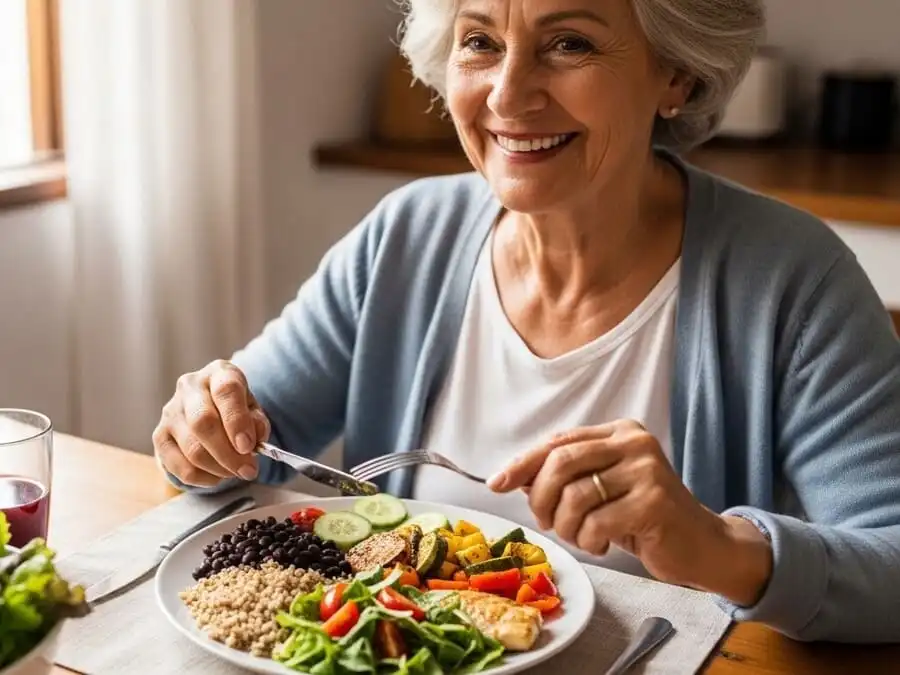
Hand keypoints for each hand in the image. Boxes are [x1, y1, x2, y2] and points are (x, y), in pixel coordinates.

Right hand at [153, 360, 269, 487]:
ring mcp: (170, 411)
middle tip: (247, 470)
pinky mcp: (159, 436)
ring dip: (218, 468)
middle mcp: (190, 387)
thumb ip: (257, 423)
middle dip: (228, 454)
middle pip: (203, 423)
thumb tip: (251, 443)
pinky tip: (217, 475)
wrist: (210, 409)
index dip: (237, 421)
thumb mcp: (254, 409)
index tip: (248, 447)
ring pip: (192, 449)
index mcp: (219, 373)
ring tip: (235, 472)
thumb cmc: (235, 408)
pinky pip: (178, 466)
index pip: (226, 391)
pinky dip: (202, 477)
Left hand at [488, 420, 771, 605]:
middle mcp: (634, 442)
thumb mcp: (601, 489)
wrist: (700, 546)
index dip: (523, 463)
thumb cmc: (643, 518)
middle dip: (541, 497)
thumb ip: (566, 477)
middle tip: (545, 522)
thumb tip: (512, 478)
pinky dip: (589, 540)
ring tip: (581, 537)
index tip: (496, 483)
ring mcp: (646, 470)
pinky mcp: (654, 502)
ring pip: (576, 496)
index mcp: (619, 432)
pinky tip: (603, 544)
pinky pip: (597, 523)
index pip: (558, 442)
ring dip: (567, 527)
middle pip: (561, 462)